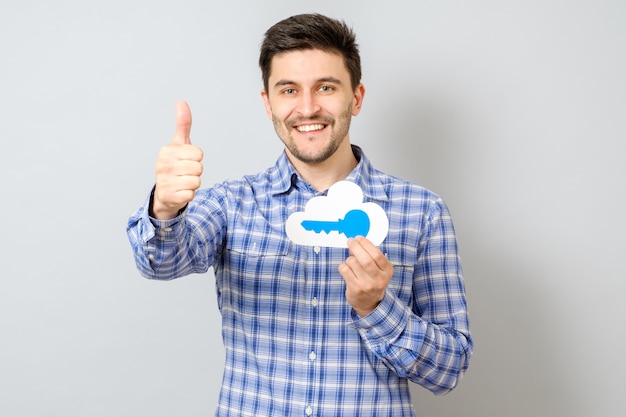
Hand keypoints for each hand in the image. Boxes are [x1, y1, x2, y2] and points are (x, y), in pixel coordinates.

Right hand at [151, 100, 203, 219]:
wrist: (164, 193)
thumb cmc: (174, 165)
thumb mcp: (179, 144)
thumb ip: (183, 124)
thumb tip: (181, 102)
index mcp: (167, 151)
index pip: (199, 154)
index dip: (196, 158)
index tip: (186, 160)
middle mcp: (163, 165)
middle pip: (199, 168)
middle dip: (195, 171)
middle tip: (185, 173)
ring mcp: (165, 181)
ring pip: (197, 181)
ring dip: (193, 183)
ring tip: (182, 182)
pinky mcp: (169, 196)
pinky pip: (191, 194)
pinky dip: (189, 194)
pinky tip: (180, 192)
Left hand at [338, 236, 393, 316]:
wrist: (370, 303)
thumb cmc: (373, 280)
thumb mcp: (379, 269)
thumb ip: (371, 255)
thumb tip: (356, 241)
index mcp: (387, 270)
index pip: (377, 254)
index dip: (366, 244)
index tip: (359, 238)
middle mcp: (379, 279)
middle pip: (366, 259)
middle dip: (356, 247)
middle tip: (350, 241)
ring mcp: (367, 285)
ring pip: (353, 263)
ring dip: (349, 258)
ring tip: (351, 261)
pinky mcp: (355, 289)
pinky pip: (345, 270)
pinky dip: (343, 266)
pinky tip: (347, 269)